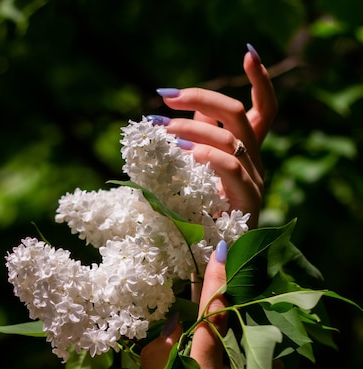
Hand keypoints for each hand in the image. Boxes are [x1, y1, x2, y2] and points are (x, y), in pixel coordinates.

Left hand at [154, 49, 276, 226]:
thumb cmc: (201, 213)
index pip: (264, 109)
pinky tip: (184, 153)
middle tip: (164, 99)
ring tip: (162, 130)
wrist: (214, 256)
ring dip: (192, 129)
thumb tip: (183, 106)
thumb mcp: (196, 169)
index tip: (248, 53)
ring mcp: (254, 180)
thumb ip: (197, 137)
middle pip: (240, 114)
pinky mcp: (248, 200)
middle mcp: (255, 160)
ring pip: (230, 137)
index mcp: (247, 150)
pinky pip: (231, 166)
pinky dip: (207, 154)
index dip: (261, 80)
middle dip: (201, 99)